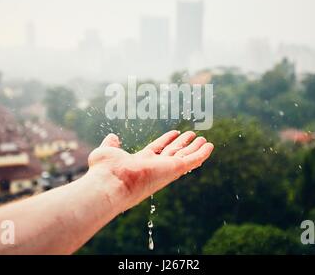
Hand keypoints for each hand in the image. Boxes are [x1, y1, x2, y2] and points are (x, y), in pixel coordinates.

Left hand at [87, 130, 213, 210]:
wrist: (111, 182)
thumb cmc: (105, 171)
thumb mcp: (106, 152)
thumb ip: (111, 144)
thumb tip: (113, 137)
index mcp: (141, 162)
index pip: (157, 149)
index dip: (166, 140)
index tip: (174, 133)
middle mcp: (155, 167)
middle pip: (173, 153)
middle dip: (182, 144)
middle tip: (192, 135)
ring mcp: (166, 168)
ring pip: (184, 156)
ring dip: (194, 148)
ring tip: (203, 139)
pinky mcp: (175, 169)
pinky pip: (192, 160)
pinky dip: (201, 153)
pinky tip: (209, 146)